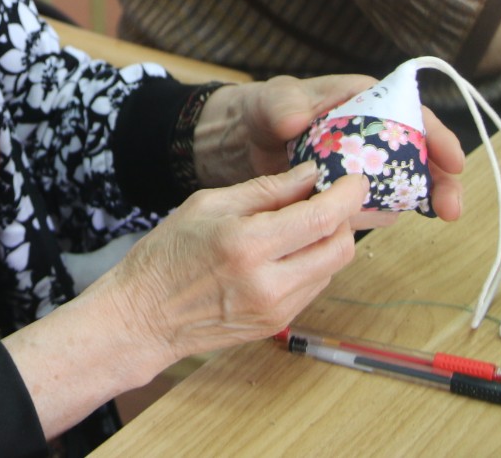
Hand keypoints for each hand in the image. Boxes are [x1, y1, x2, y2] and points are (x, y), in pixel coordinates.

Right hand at [93, 163, 364, 364]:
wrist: (145, 316)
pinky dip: (312, 263)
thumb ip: (265, 189)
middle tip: (329, 199)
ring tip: (301, 223)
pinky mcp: (277, 324)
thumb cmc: (168, 254)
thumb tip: (310, 175)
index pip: (322, 218)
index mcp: (248, 244)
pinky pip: (314, 286)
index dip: (348, 195)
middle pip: (340, 247)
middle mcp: (269, 282)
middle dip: (343, 218)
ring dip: (328, 241)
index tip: (355, 179)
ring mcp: (276, 309)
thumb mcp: (208, 205)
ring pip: (332, 269)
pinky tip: (286, 251)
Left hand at [194, 75, 465, 222]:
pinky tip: (384, 221)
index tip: (452, 161)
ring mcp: (361, 167)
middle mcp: (370, 134)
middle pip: (418, 154)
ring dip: (421, 200)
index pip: (412, 114)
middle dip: (441, 179)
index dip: (437, 136)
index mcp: (363, 101)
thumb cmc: (260, 111)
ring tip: (435, 217)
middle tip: (450, 207)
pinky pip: (372, 206)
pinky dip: (382, 215)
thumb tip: (296, 119)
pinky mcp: (346, 194)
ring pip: (402, 184)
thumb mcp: (269, 102)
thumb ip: (281, 106)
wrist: (238, 144)